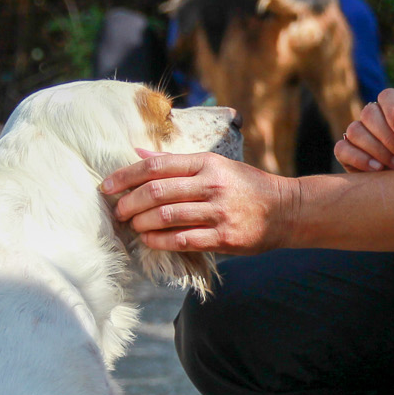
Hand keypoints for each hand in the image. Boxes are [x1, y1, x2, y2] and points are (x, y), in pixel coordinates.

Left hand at [101, 150, 298, 255]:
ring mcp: (218, 211)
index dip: (126, 176)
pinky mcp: (224, 237)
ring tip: (132, 226)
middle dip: (129, 202)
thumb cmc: (245, 186)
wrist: (286, 209)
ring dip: (141, 222)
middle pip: (156, 191)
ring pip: (166, 216)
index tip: (107, 187)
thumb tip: (139, 153)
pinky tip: (148, 240)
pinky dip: (160, 241)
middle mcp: (211, 184)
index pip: (156, 166)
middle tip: (117, 211)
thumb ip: (176, 162)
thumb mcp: (215, 165)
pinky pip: (183, 239)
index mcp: (206, 163)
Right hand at [336, 89, 393, 173]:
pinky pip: (342, 149)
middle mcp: (374, 119)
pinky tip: (378, 169)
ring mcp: (359, 136)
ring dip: (377, 149)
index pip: (387, 96)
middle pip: (369, 113)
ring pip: (354, 130)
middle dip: (389, 137)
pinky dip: (358, 158)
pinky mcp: (347, 155)